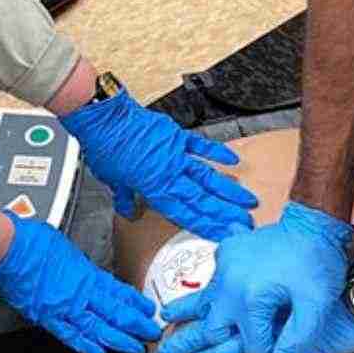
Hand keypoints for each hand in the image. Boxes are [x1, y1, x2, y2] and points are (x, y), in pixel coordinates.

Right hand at [0, 213, 162, 352]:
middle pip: (114, 315)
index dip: (136, 304)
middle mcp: (79, 295)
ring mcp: (63, 309)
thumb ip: (82, 266)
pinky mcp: (46, 318)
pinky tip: (99, 352)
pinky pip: (71, 336)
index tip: (149, 311)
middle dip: (135, 326)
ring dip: (118, 341)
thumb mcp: (67, 248)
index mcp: (86, 274)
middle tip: (151, 335)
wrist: (6, 251)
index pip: (119, 293)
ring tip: (134, 348)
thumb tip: (90, 274)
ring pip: (97, 330)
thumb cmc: (31, 242)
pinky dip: (86, 345)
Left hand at [60, 87, 258, 239]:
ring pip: (208, 176)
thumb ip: (125, 197)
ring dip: (229, 189)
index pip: (185, 213)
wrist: (104, 118)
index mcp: (154, 189)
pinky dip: (217, 152)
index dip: (207, 226)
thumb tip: (128, 211)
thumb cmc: (105, 147)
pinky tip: (233, 161)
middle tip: (246, 223)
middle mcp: (170, 174)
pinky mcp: (177, 136)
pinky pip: (201, 146)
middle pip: (203, 199)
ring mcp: (176, 155)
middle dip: (226, 213)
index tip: (225, 234)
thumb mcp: (112, 180)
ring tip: (248, 200)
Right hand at [155, 202, 353, 352]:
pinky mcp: (225, 252)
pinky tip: (188, 304)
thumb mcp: (316, 308)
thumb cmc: (318, 266)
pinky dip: (203, 294)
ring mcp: (224, 265)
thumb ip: (297, 341)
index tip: (276, 344)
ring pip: (203, 303)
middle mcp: (229, 283)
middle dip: (210, 345)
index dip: (265, 349)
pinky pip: (210, 279)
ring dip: (190, 318)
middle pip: (214, 328)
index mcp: (250, 298)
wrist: (313, 223)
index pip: (250, 344)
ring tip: (163, 335)